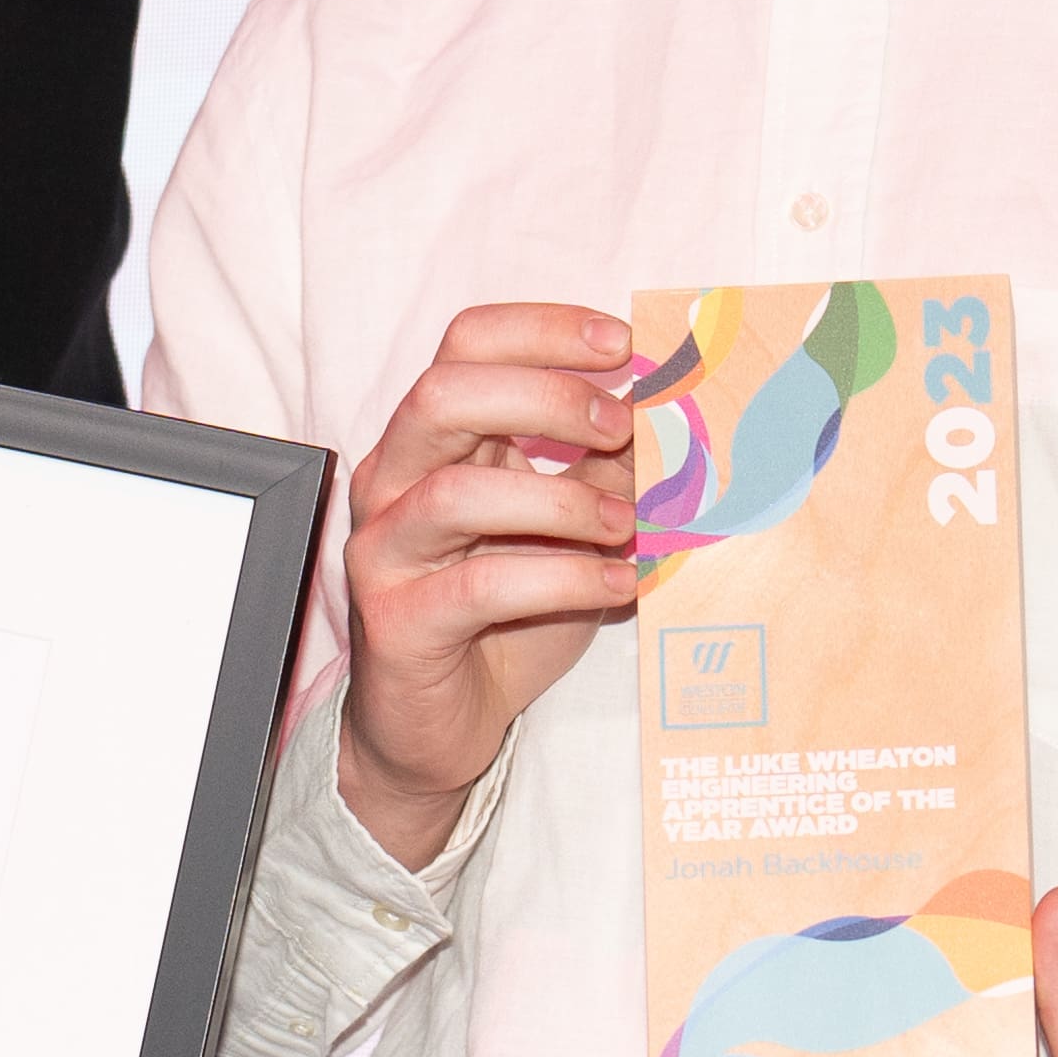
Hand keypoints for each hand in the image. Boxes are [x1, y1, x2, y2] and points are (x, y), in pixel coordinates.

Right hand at [335, 301, 647, 868]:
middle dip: (546, 396)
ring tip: (625, 521)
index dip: (544, 329)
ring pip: (452, 494)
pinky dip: (562, 577)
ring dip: (558, 498)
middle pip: (443, 393)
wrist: (441, 727)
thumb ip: (603, 466)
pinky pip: (480, 586)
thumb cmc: (507, 619)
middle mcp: (392, 481)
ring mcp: (385, 551)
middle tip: (621, 424)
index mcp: (432, 441)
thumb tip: (672, 409)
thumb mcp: (569, 527)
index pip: (466, 344)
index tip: (624, 344)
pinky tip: (617, 584)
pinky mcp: (398, 623)